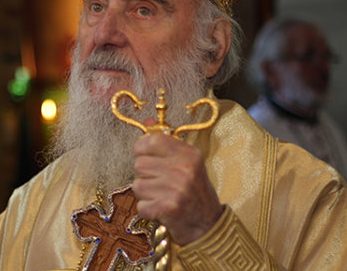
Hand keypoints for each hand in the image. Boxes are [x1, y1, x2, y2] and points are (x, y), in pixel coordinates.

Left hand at [132, 131, 223, 245]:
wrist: (209, 225)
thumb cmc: (195, 192)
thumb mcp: (188, 163)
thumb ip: (167, 143)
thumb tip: (148, 121)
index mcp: (189, 154)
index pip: (151, 141)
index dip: (142, 150)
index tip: (148, 158)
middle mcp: (183, 168)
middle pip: (139, 164)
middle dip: (145, 176)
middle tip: (160, 184)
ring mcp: (176, 189)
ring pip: (137, 185)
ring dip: (145, 194)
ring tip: (161, 196)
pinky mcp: (168, 208)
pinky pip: (140, 206)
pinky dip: (147, 211)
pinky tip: (161, 210)